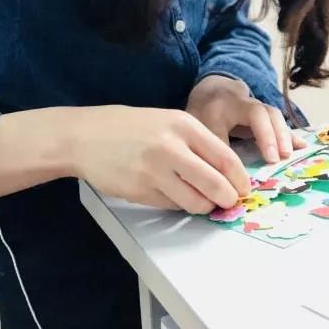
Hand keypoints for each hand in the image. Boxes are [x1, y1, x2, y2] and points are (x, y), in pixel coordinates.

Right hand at [70, 104, 250, 213]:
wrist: (85, 136)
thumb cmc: (130, 127)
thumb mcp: (167, 122)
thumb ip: (195, 143)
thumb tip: (225, 173)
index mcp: (183, 125)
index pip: (225, 158)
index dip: (239, 179)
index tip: (243, 188)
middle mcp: (172, 147)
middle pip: (216, 185)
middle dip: (227, 199)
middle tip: (227, 202)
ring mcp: (155, 171)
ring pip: (196, 202)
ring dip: (204, 206)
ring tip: (200, 199)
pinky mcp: (141, 191)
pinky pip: (173, 205)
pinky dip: (178, 204)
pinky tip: (171, 193)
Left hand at [185, 75, 307, 163]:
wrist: (209, 91)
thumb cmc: (203, 113)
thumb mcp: (201, 128)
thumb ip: (214, 149)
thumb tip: (226, 179)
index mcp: (228, 104)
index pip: (252, 114)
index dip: (263, 135)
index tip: (270, 159)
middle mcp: (246, 102)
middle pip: (266, 113)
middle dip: (276, 136)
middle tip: (281, 158)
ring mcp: (257, 106)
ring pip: (274, 116)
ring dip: (284, 136)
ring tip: (291, 155)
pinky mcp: (264, 114)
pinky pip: (278, 123)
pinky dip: (289, 135)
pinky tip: (302, 147)